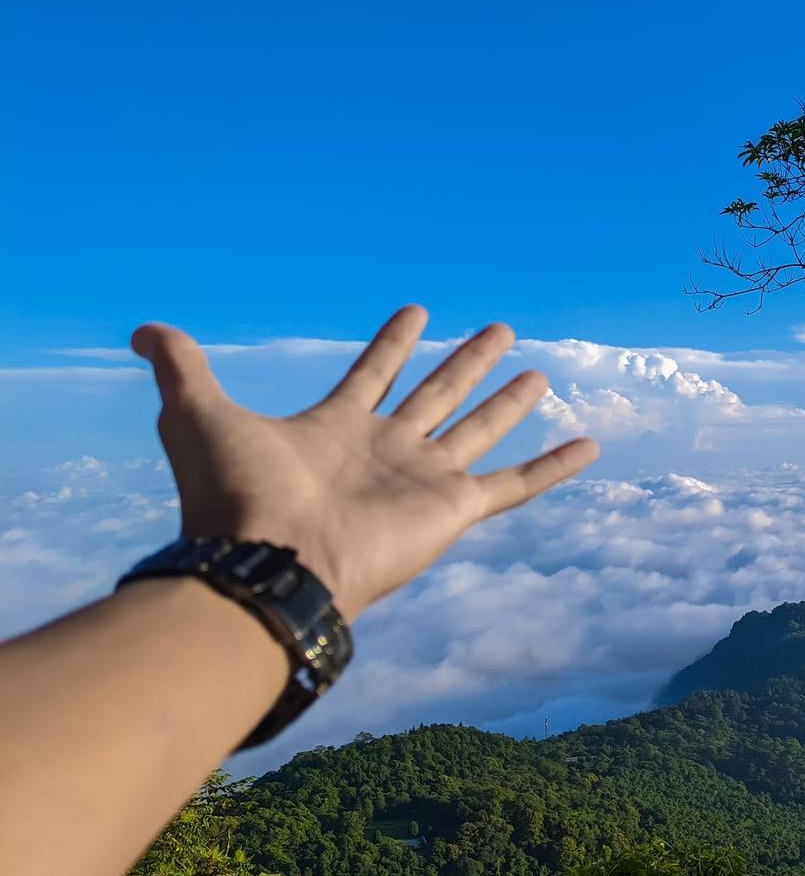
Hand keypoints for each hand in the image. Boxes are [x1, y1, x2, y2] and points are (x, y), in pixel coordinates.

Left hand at [130, 304, 597, 619]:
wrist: (266, 564)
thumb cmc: (232, 496)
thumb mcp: (198, 415)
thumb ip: (181, 368)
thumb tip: (143, 329)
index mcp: (338, 428)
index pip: (374, 373)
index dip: (394, 342)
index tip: (418, 311)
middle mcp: (387, 451)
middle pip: (439, 393)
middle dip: (467, 361)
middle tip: (501, 330)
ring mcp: (423, 480)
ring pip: (480, 429)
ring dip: (509, 401)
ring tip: (538, 372)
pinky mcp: (454, 509)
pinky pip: (516, 483)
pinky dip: (554, 465)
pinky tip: (588, 445)